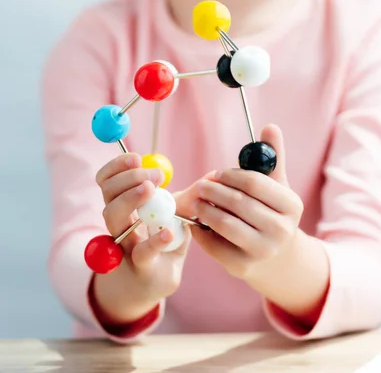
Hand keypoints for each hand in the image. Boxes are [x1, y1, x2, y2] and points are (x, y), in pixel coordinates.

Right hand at [96, 152, 190, 299]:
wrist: (153, 284)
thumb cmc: (162, 244)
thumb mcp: (174, 217)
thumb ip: (188, 198)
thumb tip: (212, 176)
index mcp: (122, 205)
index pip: (107, 179)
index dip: (116, 166)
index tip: (136, 157)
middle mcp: (118, 223)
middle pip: (108, 194)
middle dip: (128, 179)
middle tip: (152, 176)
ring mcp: (125, 245)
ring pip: (114, 217)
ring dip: (130, 199)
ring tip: (150, 190)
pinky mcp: (142, 267)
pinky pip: (143, 252)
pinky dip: (155, 241)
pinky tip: (167, 232)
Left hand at [186, 125, 303, 280]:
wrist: (278, 259)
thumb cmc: (273, 213)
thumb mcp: (277, 186)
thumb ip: (272, 156)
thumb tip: (270, 126)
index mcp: (291, 205)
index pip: (254, 183)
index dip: (230, 175)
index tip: (217, 172)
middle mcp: (281, 230)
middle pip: (237, 203)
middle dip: (213, 190)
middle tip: (200, 185)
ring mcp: (263, 251)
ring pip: (224, 224)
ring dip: (205, 209)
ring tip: (197, 201)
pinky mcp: (243, 267)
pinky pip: (214, 245)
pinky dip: (201, 231)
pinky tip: (196, 222)